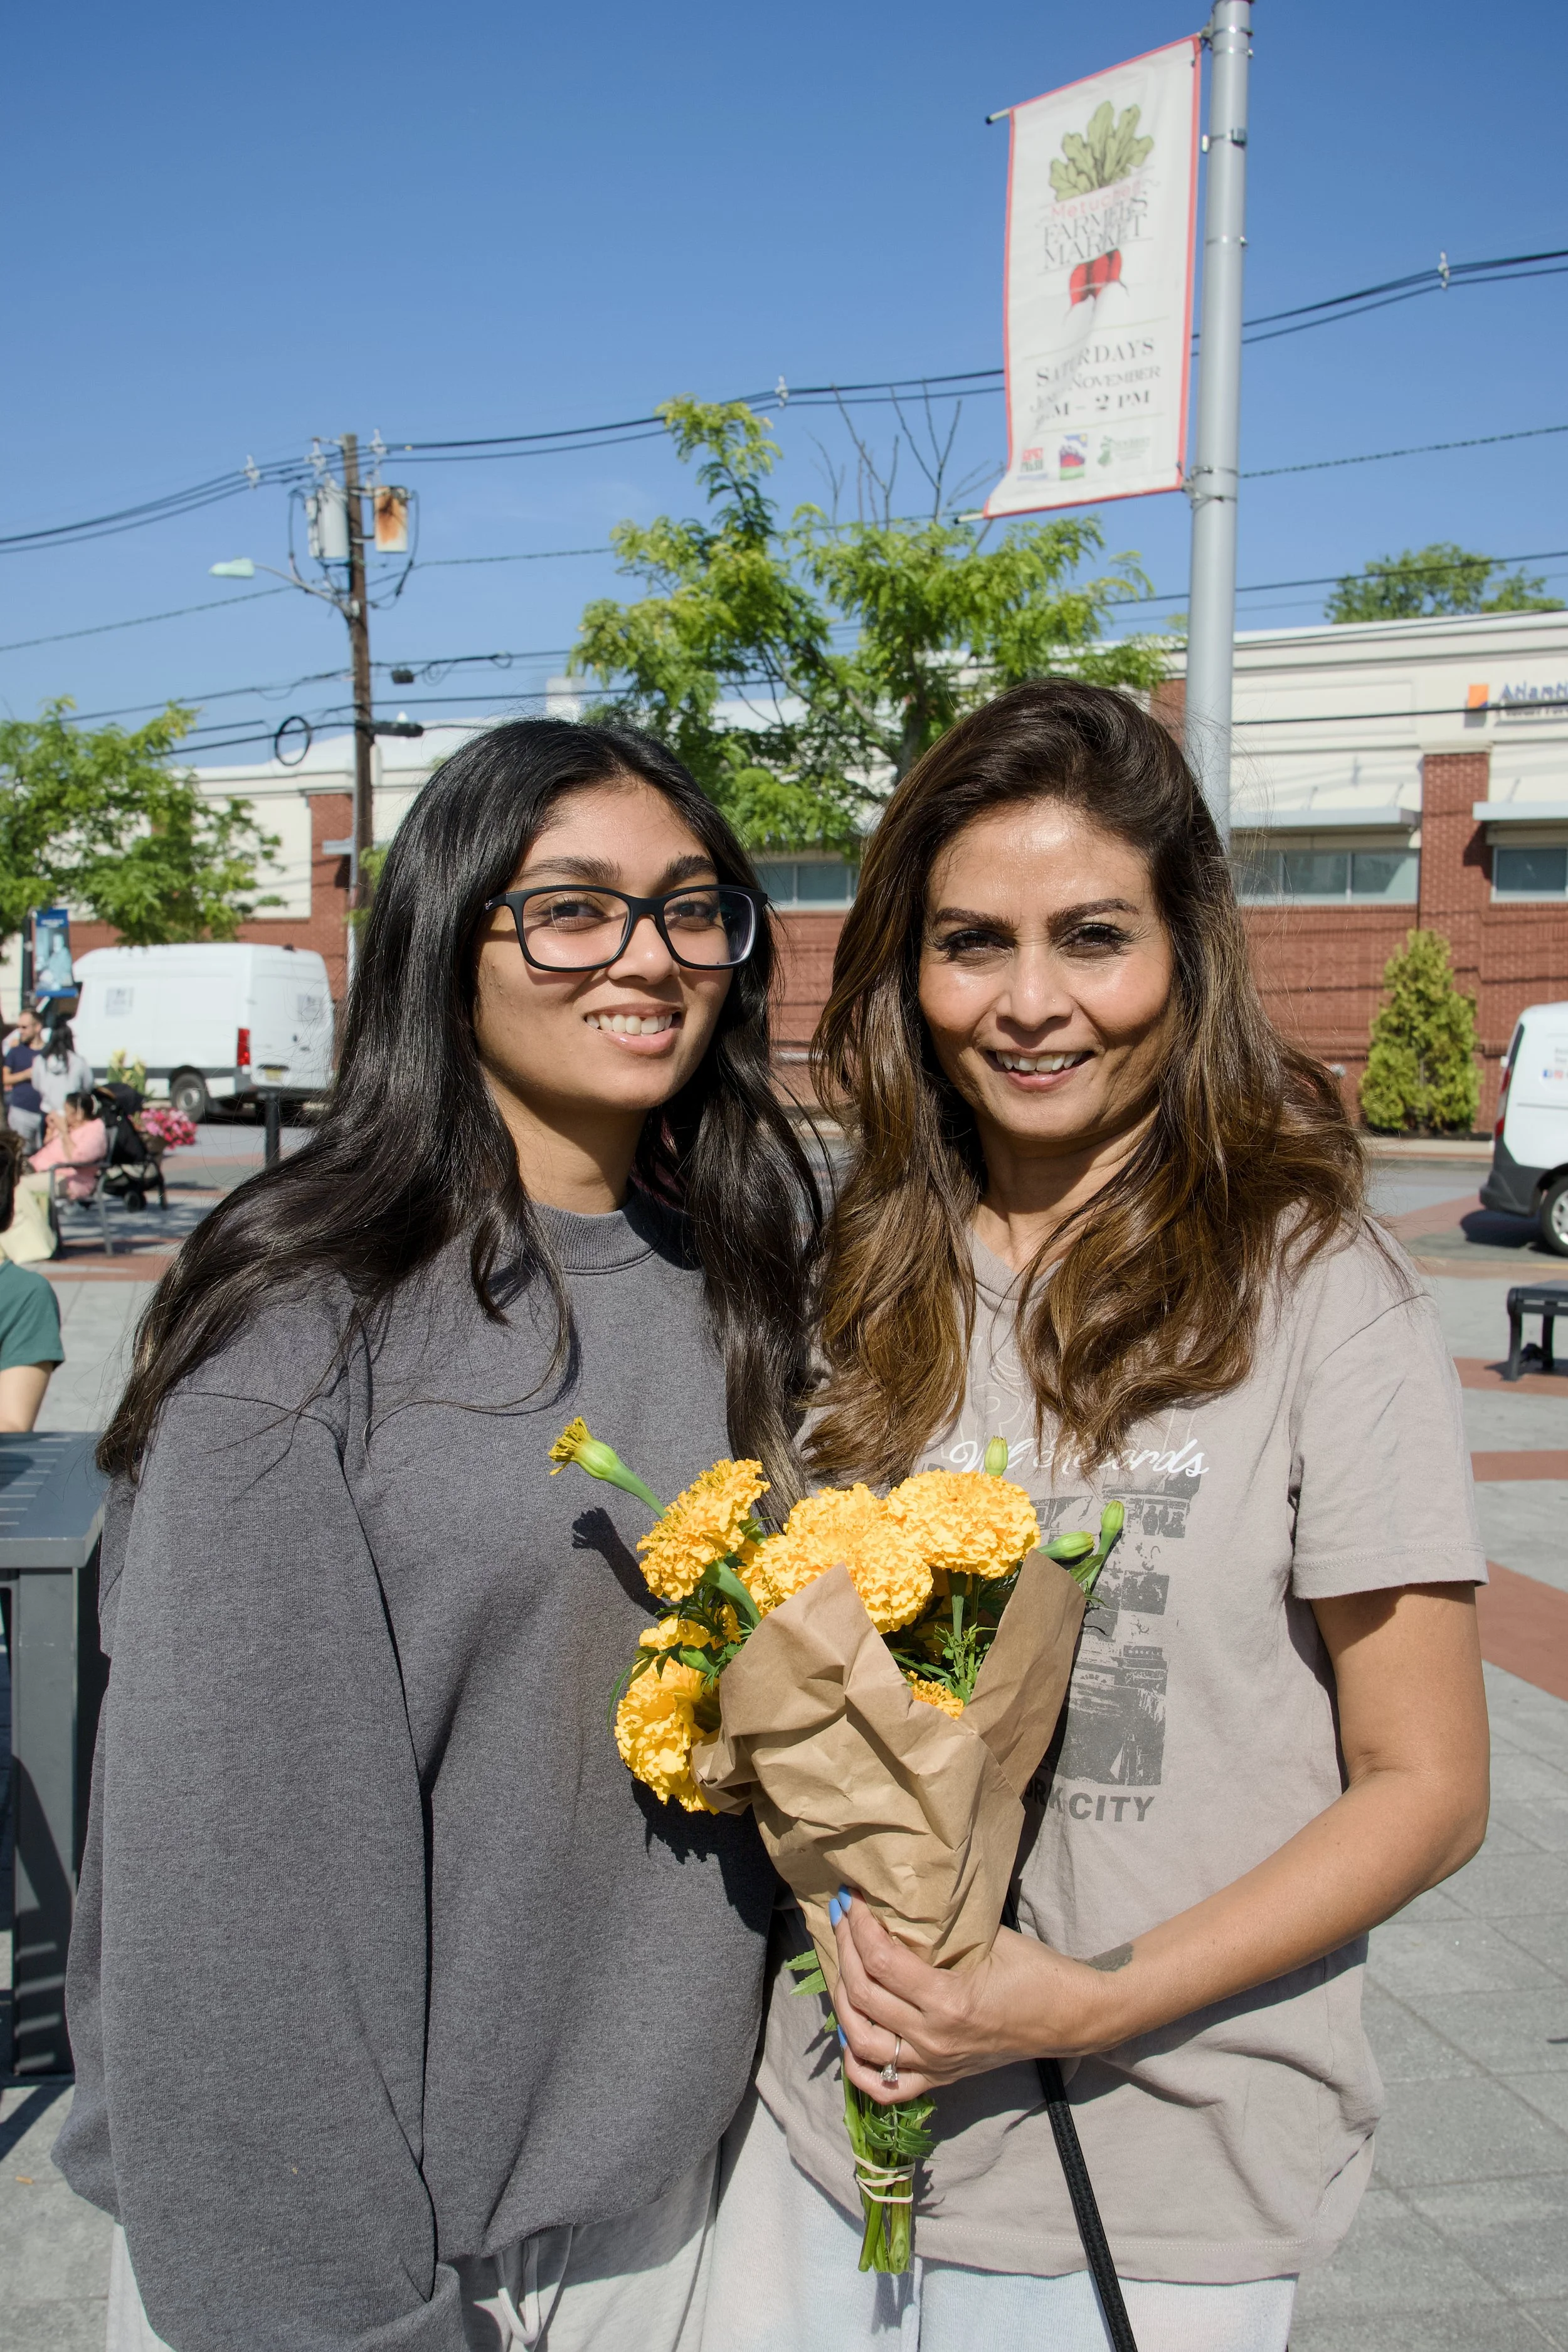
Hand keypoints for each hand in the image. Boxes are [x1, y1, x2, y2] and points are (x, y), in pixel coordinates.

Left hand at [830, 1890, 1123, 2106]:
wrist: (1068, 2018)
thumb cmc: (1034, 1971)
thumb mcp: (989, 1939)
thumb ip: (942, 1931)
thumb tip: (898, 1903)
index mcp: (948, 2001)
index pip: (882, 1961)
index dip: (858, 1926)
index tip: (850, 1900)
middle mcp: (934, 2039)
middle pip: (863, 1995)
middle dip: (844, 1950)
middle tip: (840, 1919)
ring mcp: (934, 2064)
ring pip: (862, 2041)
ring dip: (841, 2001)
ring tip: (841, 1965)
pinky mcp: (939, 2079)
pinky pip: (885, 2087)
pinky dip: (858, 2066)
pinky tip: (849, 2036)